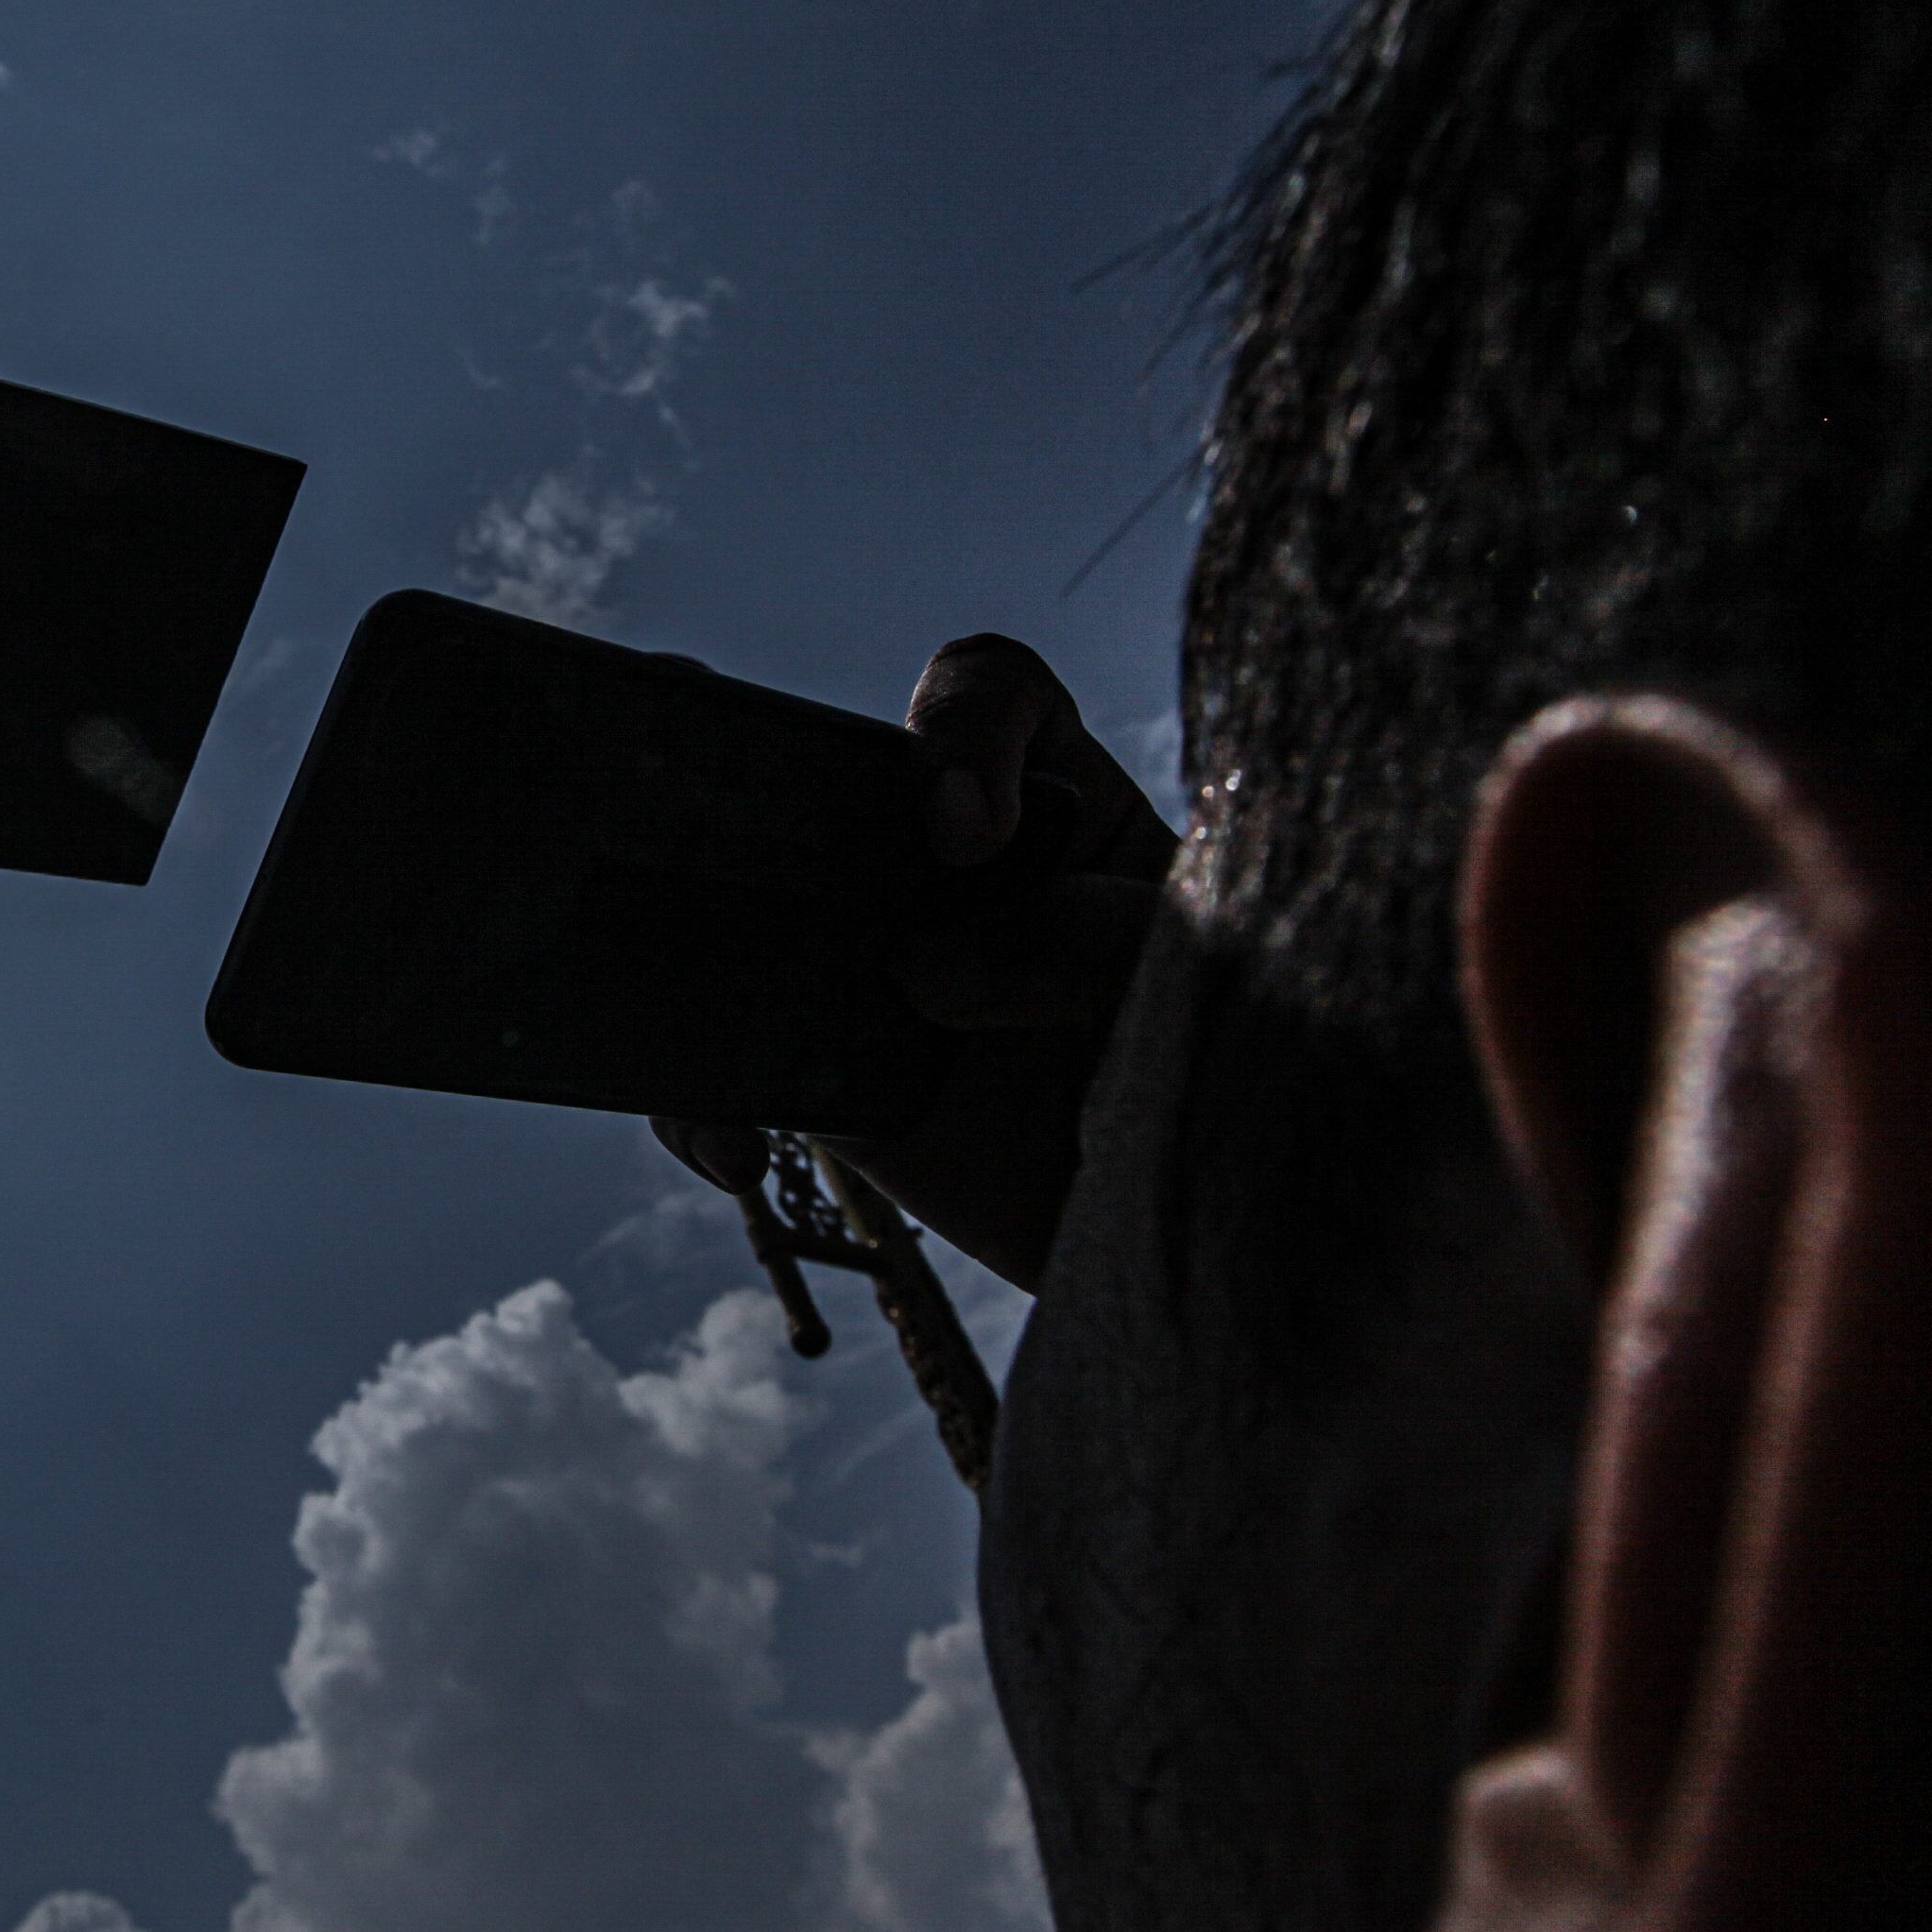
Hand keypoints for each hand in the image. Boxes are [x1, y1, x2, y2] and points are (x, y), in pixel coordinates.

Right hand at [652, 633, 1177, 1293]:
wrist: (1194, 1235)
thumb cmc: (1234, 1071)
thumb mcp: (1215, 981)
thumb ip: (1103, 940)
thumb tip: (929, 966)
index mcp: (1060, 796)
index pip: (994, 696)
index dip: (963, 732)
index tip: (971, 839)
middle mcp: (949, 864)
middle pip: (827, 775)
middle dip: (763, 785)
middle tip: (743, 830)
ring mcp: (874, 966)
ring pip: (746, 910)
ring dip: (707, 943)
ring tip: (714, 1004)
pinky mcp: (825, 1077)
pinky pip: (719, 1064)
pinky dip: (697, 1100)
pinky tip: (740, 1153)